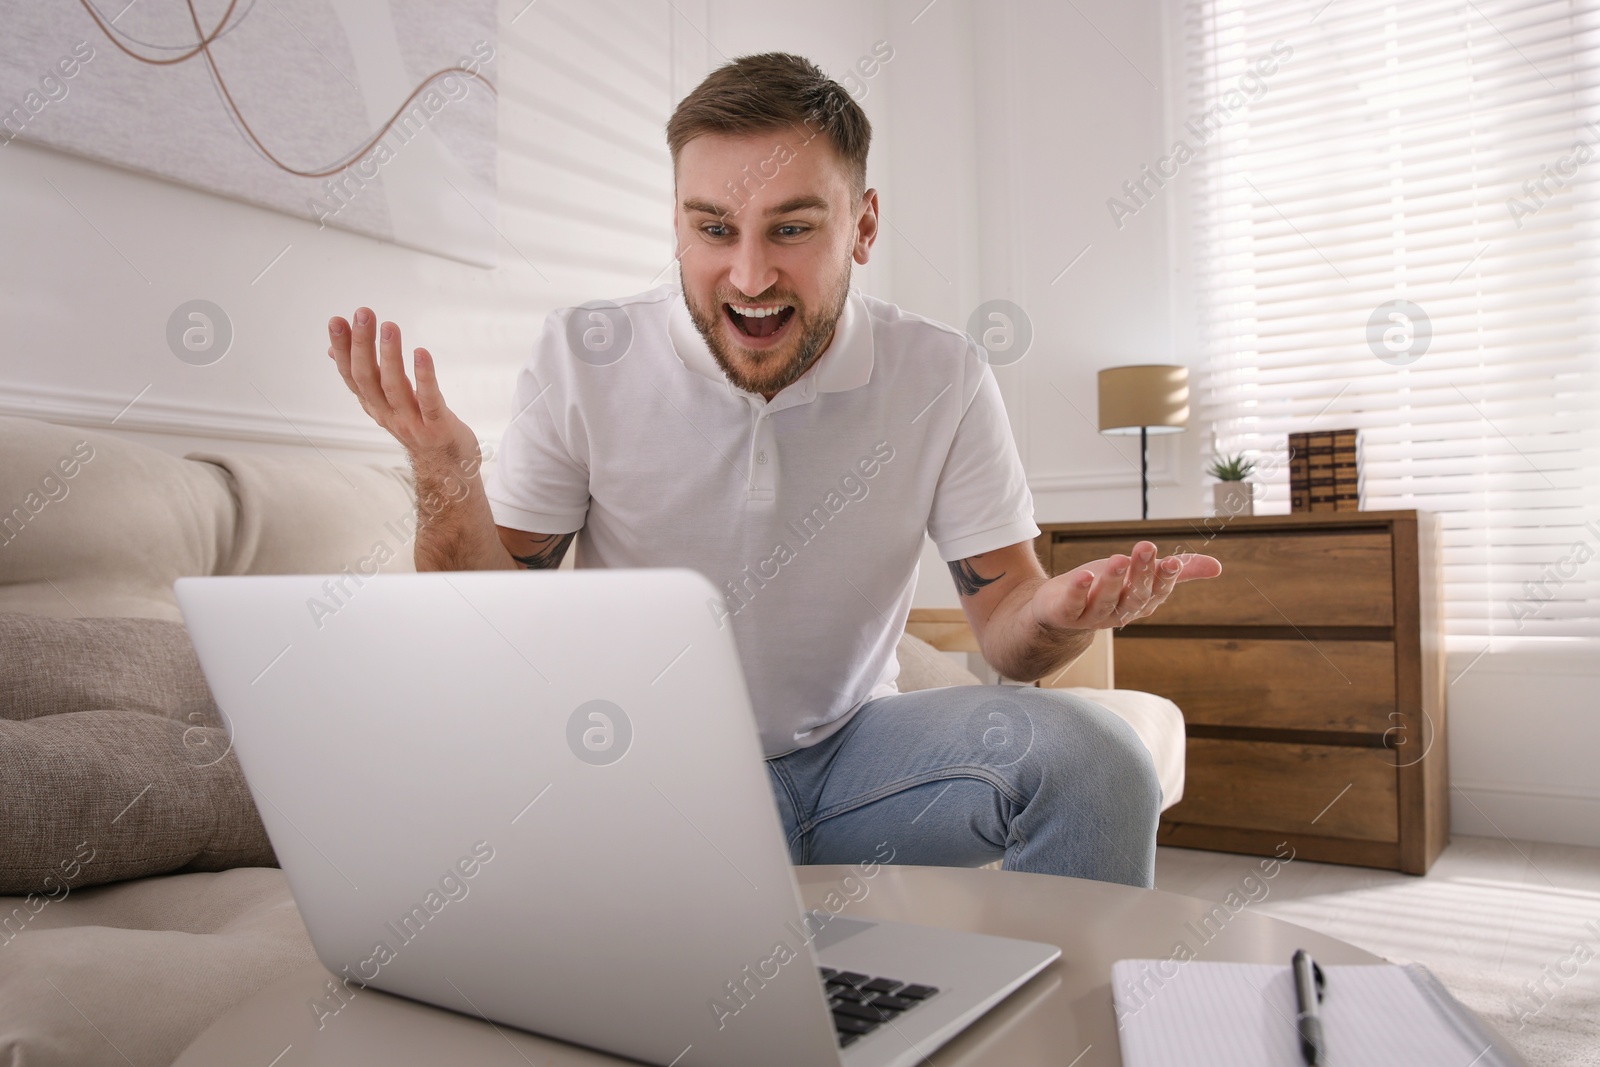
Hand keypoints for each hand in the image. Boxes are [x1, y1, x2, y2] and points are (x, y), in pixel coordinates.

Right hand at [327, 308, 477, 463]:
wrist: (448, 472)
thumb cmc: (419, 428)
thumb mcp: (387, 403)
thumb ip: (365, 378)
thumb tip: (332, 352)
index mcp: (374, 406)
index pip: (352, 375)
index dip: (342, 349)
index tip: (336, 321)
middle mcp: (387, 414)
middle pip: (368, 378)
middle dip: (363, 344)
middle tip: (363, 313)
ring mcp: (411, 423)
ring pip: (394, 387)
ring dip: (390, 356)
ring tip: (389, 326)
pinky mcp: (437, 427)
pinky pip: (429, 400)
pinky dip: (425, 377)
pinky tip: (422, 353)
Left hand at [1031, 541, 1221, 630]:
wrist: (1058, 610)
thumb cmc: (1104, 587)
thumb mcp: (1139, 575)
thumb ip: (1176, 572)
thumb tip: (1217, 567)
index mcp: (1140, 603)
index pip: (1158, 591)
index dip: (1166, 578)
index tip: (1173, 561)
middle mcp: (1119, 612)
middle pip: (1134, 595)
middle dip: (1142, 573)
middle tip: (1146, 546)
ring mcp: (1092, 615)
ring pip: (1106, 600)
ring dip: (1113, 580)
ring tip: (1119, 559)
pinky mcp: (1065, 613)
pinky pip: (1072, 605)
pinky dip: (1078, 591)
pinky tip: (1083, 575)